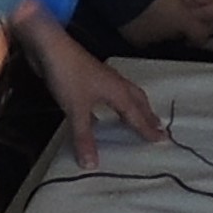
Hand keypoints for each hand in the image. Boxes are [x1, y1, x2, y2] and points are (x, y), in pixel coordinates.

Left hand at [18, 15, 166, 168]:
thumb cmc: (68, 75)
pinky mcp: (90, 77)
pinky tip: (105, 112)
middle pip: (138, 100)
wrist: (50, 47)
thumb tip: (91, 166)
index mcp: (118, 91)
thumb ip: (84, 137)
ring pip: (126, 94)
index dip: (148, 129)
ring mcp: (103, 78)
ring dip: (135, 107)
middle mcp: (116, 83)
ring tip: (139, 117)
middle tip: (158, 127)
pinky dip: (115, 104)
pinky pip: (111, 94)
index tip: (162, 140)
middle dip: (148, 114)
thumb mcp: (76, 109)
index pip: (137, 115)